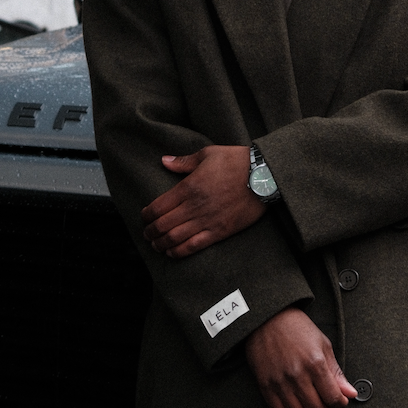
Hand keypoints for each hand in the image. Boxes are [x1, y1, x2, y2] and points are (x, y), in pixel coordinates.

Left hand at [141, 145, 264, 258]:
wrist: (264, 176)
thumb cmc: (237, 161)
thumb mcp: (208, 154)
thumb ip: (183, 162)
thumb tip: (164, 161)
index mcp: (189, 186)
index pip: (158, 206)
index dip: (146, 215)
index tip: (143, 217)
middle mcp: (194, 206)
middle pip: (163, 225)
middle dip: (150, 232)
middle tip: (146, 234)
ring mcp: (207, 220)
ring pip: (175, 238)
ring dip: (161, 244)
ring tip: (156, 245)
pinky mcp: (220, 231)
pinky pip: (194, 246)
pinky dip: (179, 252)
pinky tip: (172, 252)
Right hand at [245, 307, 356, 407]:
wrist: (268, 318)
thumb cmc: (297, 329)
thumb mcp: (323, 345)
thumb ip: (337, 372)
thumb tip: (351, 393)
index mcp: (315, 364)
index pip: (333, 398)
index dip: (340, 403)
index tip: (340, 400)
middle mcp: (298, 375)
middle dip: (325, 407)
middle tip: (324, 398)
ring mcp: (280, 382)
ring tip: (309, 399)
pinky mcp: (265, 385)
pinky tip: (293, 399)